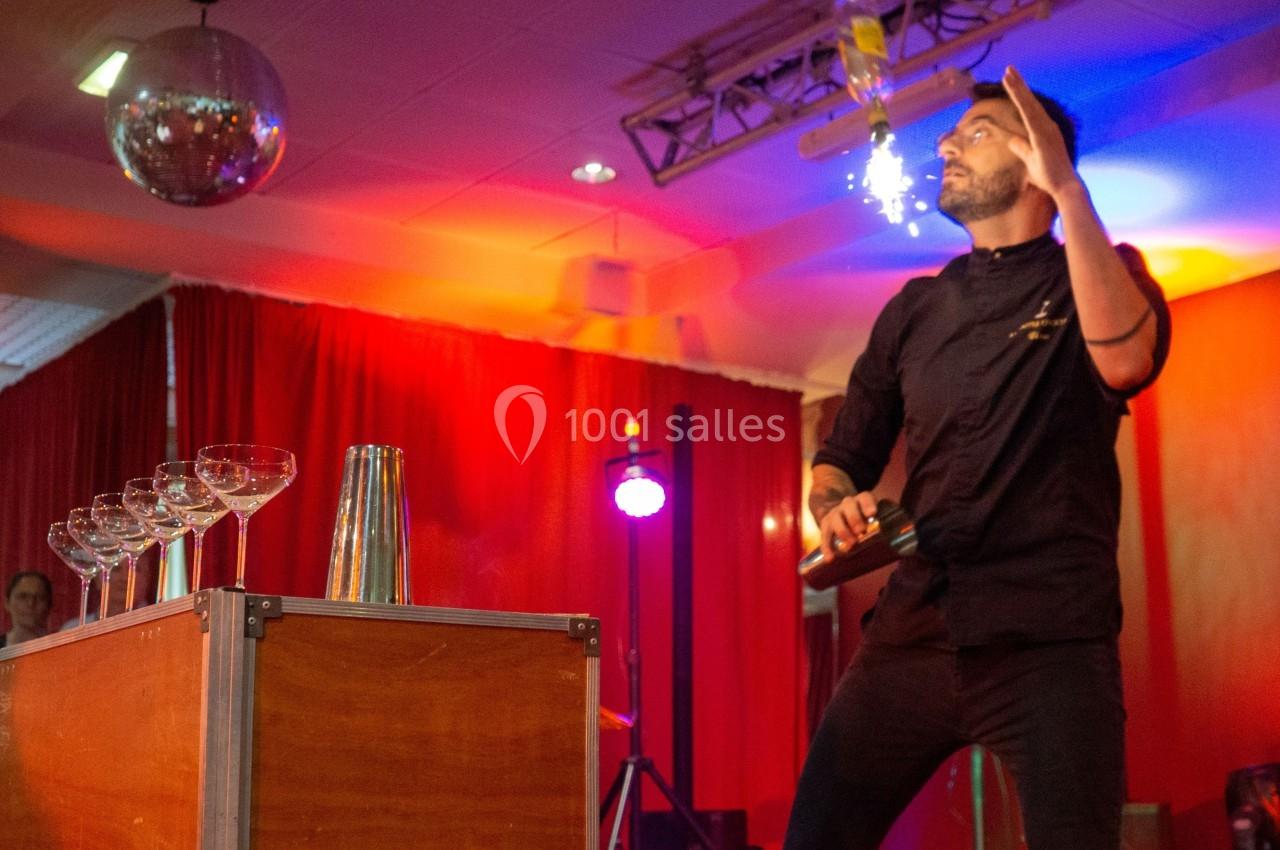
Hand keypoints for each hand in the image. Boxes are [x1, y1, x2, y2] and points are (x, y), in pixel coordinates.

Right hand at [818, 492, 878, 562]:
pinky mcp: (825, 525)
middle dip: (855, 519)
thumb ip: (883, 523)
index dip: (868, 504)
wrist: (840, 514)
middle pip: (849, 506)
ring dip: (843, 531)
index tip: (872, 513)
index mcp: (861, 501)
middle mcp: (847, 504)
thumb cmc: (863, 519)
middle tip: (861, 531)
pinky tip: (830, 558)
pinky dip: (827, 547)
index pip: (865, 497)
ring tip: (850, 544)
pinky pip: (824, 535)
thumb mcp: (871, 516)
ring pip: (836, 519)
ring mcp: (835, 514)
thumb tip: (901, 537)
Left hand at [1001, 65, 1080, 200]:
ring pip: (1029, 104)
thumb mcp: (1030, 159)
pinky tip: (1014, 90)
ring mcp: (1046, 129)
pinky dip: (1021, 100)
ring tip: (1007, 73)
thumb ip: (1021, 148)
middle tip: (1008, 68)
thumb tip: (1011, 141)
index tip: (1010, 81)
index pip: (1027, 109)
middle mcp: (1046, 126)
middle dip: (1018, 85)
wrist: (1064, 187)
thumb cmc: (1049, 176)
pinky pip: (1029, 114)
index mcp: (1042, 130)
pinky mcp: (1043, 135)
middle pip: (1029, 102)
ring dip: (1018, 88)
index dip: (1019, 95)